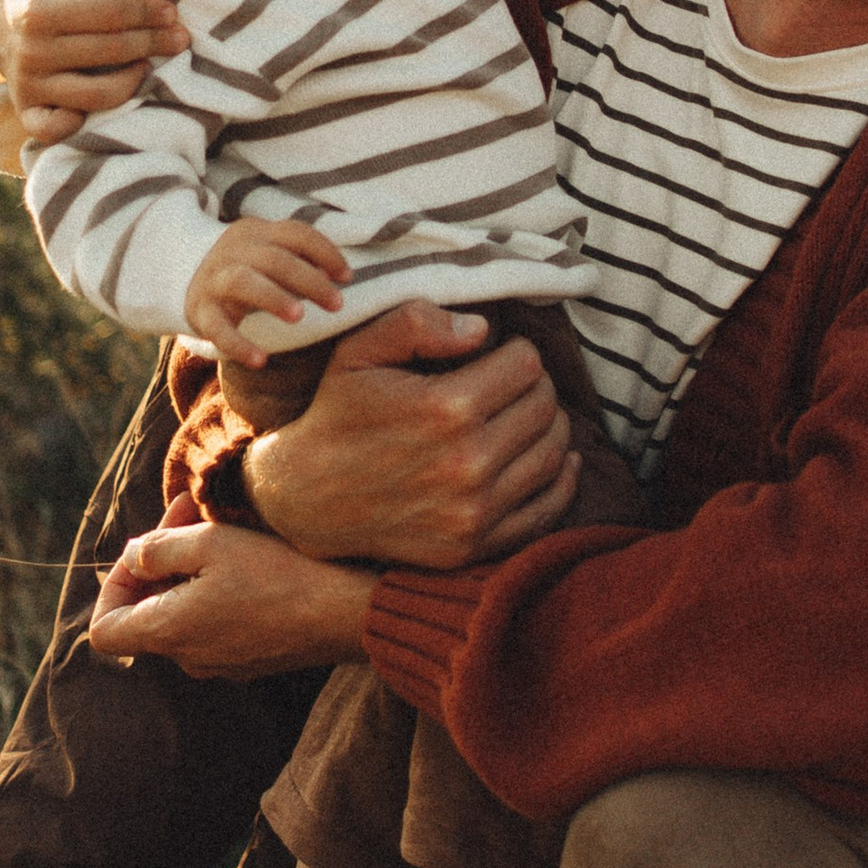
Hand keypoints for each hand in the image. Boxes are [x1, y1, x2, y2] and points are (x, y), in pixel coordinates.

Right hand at [1, 0, 189, 145]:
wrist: (5, 30)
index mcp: (37, 12)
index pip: (107, 15)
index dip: (145, 12)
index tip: (172, 12)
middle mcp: (31, 53)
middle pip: (110, 52)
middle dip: (152, 43)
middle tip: (180, 38)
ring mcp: (29, 87)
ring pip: (96, 95)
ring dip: (133, 83)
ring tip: (150, 67)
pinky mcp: (29, 114)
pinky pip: (56, 132)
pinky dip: (81, 125)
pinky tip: (110, 104)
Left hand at [89, 491, 372, 675]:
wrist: (345, 614)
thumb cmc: (277, 576)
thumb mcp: (208, 543)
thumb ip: (156, 549)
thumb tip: (133, 557)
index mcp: (167, 634)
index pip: (103, 632)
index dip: (111, 588)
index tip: (141, 553)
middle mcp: (188, 658)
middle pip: (148, 613)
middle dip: (160, 559)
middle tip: (186, 510)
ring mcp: (221, 663)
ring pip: (184, 614)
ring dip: (191, 570)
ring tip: (220, 527)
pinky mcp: (252, 659)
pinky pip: (216, 623)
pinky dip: (218, 590)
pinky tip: (249, 558)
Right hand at [184, 219, 349, 362]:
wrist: (178, 275)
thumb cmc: (243, 267)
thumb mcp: (268, 255)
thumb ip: (300, 261)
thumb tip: (338, 277)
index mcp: (256, 232)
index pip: (295, 233)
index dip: (325, 252)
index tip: (347, 277)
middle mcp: (234, 251)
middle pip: (275, 259)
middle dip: (309, 280)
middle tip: (337, 304)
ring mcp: (214, 279)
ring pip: (243, 281)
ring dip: (273, 297)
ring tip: (299, 317)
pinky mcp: (199, 309)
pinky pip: (217, 327)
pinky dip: (237, 344)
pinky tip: (260, 360)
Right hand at [244, 298, 579, 565]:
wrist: (307, 500)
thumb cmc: (338, 414)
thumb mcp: (360, 351)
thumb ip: (417, 322)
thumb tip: (484, 329)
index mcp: (445, 408)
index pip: (528, 366)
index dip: (518, 352)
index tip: (499, 356)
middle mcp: (468, 464)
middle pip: (545, 408)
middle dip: (536, 387)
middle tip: (514, 384)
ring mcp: (474, 512)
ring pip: (552, 453)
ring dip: (549, 427)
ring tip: (526, 415)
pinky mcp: (475, 545)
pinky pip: (546, 508)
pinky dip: (560, 479)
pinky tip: (554, 459)